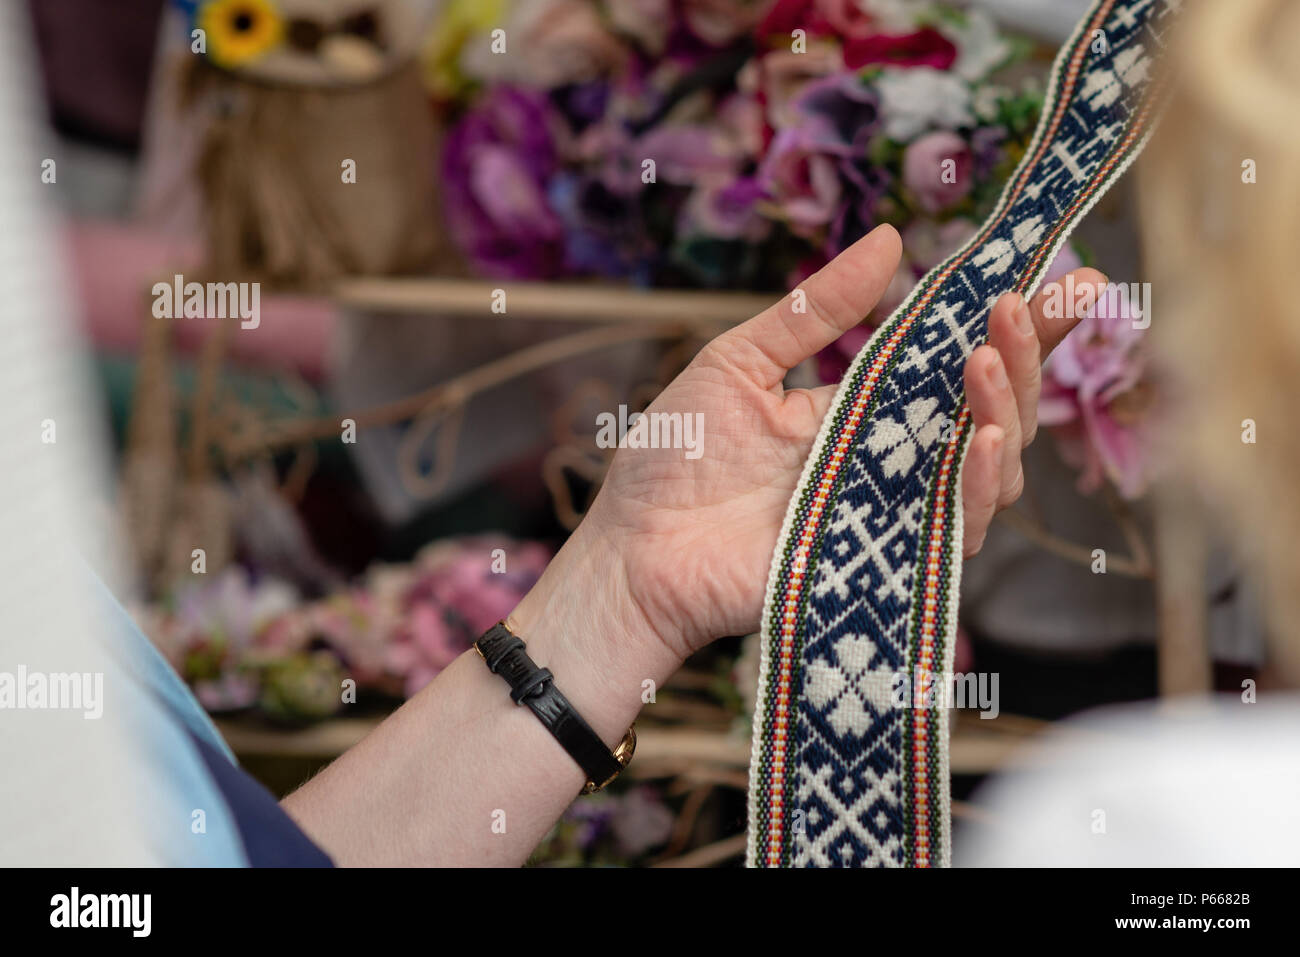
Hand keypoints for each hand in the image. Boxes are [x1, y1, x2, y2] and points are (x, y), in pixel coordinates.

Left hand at [516, 224, 1102, 681]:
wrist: (632, 550)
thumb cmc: (676, 460)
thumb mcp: (740, 363)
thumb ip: (813, 312)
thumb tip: (888, 239)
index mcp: (863, 409)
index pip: (956, 360)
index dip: (1018, 324)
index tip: (1069, 278)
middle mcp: (892, 460)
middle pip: (992, 408)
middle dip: (1024, 354)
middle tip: (1021, 302)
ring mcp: (893, 511)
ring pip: (991, 466)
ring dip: (1006, 409)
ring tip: (987, 358)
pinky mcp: (884, 561)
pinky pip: (955, 528)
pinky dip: (978, 485)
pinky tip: (983, 438)